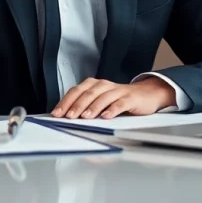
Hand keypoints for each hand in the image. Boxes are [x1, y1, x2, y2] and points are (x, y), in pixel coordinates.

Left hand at [51, 77, 174, 119]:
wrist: (145, 95)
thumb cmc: (118, 99)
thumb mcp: (99, 101)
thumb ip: (85, 107)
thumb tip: (65, 118)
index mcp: (93, 85)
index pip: (76, 91)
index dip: (65, 102)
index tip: (56, 113)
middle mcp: (104, 85)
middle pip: (87, 93)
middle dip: (76, 105)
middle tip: (68, 116)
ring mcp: (117, 91)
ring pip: (102, 97)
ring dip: (92, 107)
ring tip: (85, 117)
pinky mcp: (130, 98)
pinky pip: (120, 103)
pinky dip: (112, 109)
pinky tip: (106, 116)